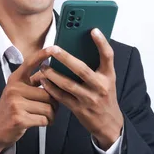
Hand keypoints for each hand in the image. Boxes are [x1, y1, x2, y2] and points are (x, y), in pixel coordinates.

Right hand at [0, 47, 57, 153]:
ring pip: (48, 107)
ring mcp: (16, 103)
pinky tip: (41, 123)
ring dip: (51, 115)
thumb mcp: (17, 91)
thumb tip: (52, 75)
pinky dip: (46, 123)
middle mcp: (14, 88)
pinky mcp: (19, 118)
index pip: (30, 63)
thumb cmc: (12, 109)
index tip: (53, 48)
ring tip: (46, 117)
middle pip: (48, 93)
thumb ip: (32, 83)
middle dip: (54, 103)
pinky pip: (44, 119)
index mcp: (15, 79)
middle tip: (51, 109)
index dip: (42, 55)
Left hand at [36, 28, 123, 149]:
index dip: (102, 42)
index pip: (108, 56)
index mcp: (109, 76)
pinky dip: (51, 88)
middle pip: (82, 69)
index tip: (93, 30)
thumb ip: (96, 66)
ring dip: (53, 74)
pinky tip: (44, 80)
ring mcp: (89, 99)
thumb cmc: (105, 96)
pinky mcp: (79, 109)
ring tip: (43, 66)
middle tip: (52, 48)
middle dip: (65, 58)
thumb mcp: (106, 80)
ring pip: (68, 84)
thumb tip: (78, 47)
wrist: (109, 124)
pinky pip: (62, 96)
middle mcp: (100, 86)